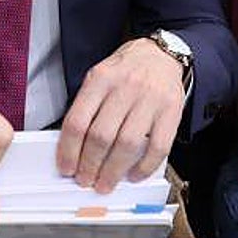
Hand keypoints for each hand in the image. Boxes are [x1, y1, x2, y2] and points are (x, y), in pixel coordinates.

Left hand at [56, 37, 185, 193]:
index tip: (66, 167)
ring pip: (127, 145)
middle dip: (90, 165)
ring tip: (105, 183)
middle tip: (85, 180)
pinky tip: (133, 175)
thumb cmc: (126, 70)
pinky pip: (157, 147)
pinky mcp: (171, 112)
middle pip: (101, 136)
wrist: (160, 54)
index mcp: (100, 79)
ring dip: (113, 171)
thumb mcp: (99, 76)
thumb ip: (86, 106)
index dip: (69, 150)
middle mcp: (125, 88)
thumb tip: (72, 147)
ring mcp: (150, 100)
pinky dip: (144, 167)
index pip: (78, 121)